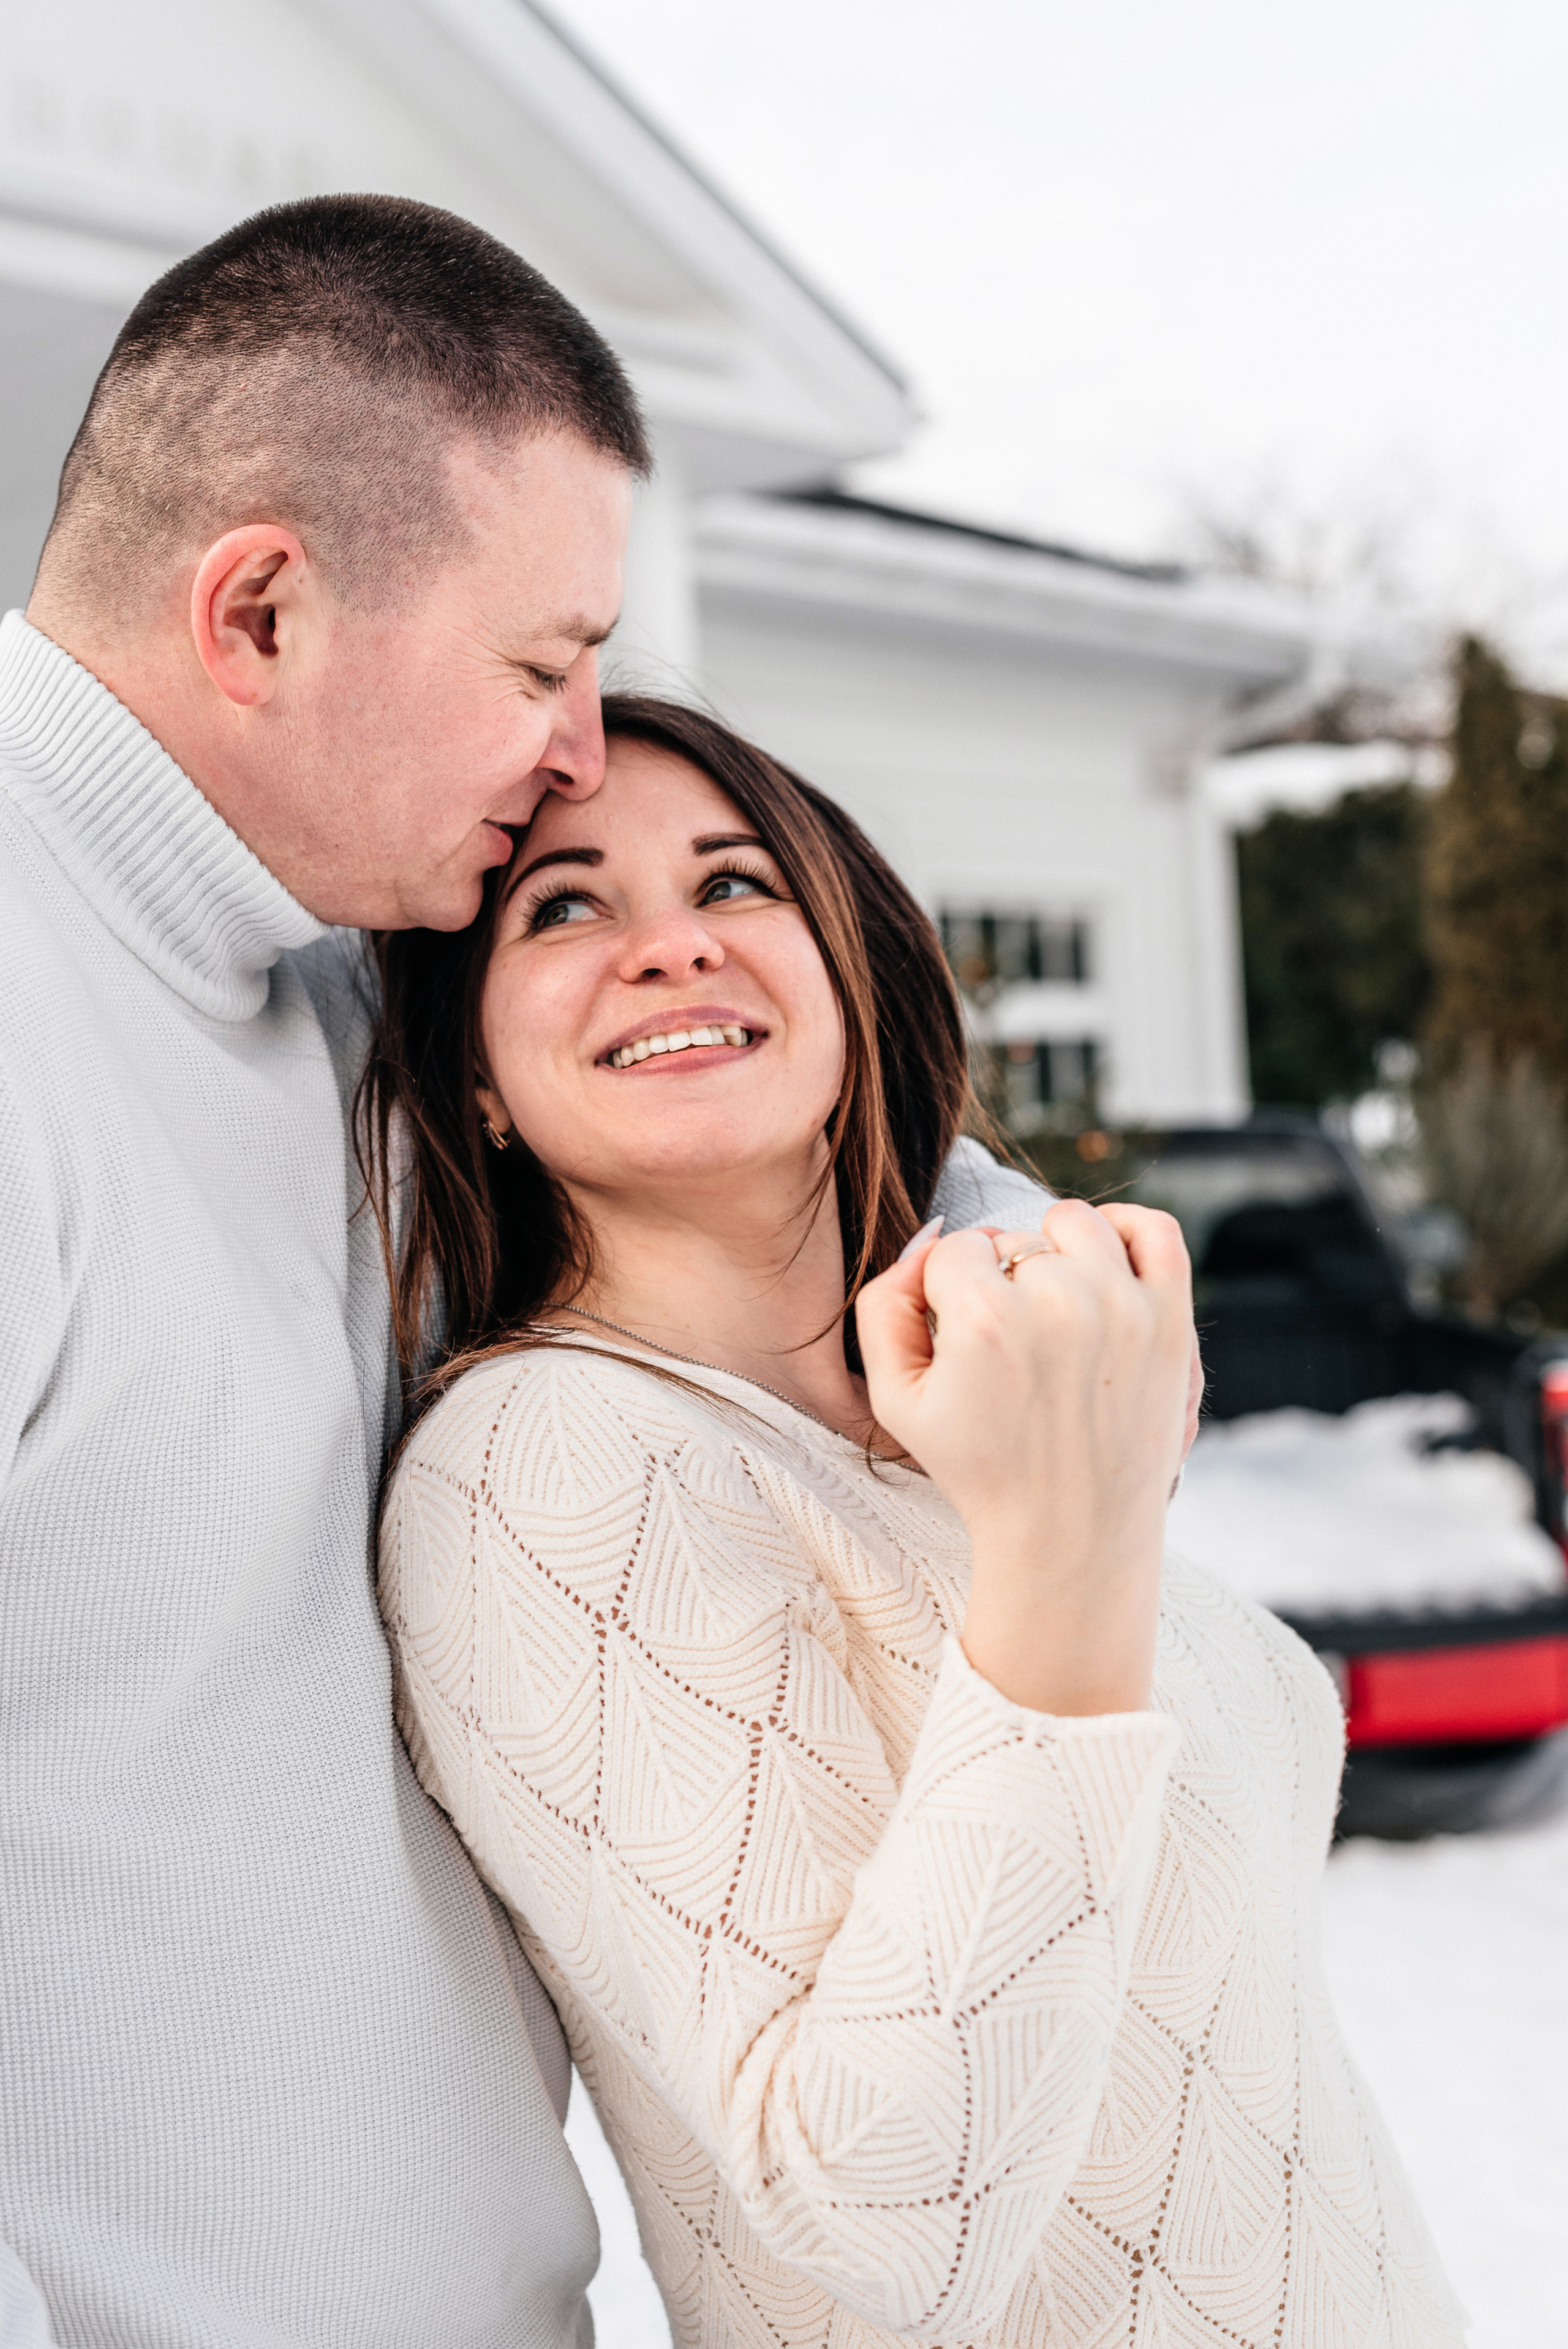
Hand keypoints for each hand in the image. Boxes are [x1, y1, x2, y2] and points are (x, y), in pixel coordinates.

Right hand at [856, 1201, 1193, 1715]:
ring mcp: (1123, 1307)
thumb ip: (883, 1306)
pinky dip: (1129, 1231)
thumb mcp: (896, 1399)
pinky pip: (1155, 1230)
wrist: (1071, 1536)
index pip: (955, 1250)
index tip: (966, 1344)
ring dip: (1058, 1255)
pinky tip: (1106, 1265)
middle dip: (1004, 1284)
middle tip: (1014, 1351)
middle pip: (1014, 1241)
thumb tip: (925, 1244)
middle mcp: (1057, 1302)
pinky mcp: (1170, 1321)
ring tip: (1053, 1313)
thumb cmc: (982, 1469)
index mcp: (984, 1319)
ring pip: (1077, 1225)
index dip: (951, 1293)